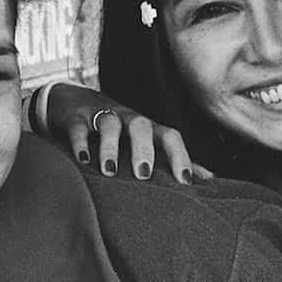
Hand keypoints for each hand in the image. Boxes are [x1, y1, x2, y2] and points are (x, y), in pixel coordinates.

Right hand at [42, 82, 211, 183]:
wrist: (72, 100)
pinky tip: (83, 161)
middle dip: (144, 149)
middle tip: (143, 174)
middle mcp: (127, 119)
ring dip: (110, 147)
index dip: (180, 156)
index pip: (170, 136)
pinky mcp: (76, 117)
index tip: (184, 181)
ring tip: (109, 171)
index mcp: (147, 128)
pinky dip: (80, 143)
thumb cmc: (118, 130)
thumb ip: (173, 159)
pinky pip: (78, 127)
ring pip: (109, 123)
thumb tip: (209, 179)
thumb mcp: (144, 140)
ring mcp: (101, 115)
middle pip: (142, 126)